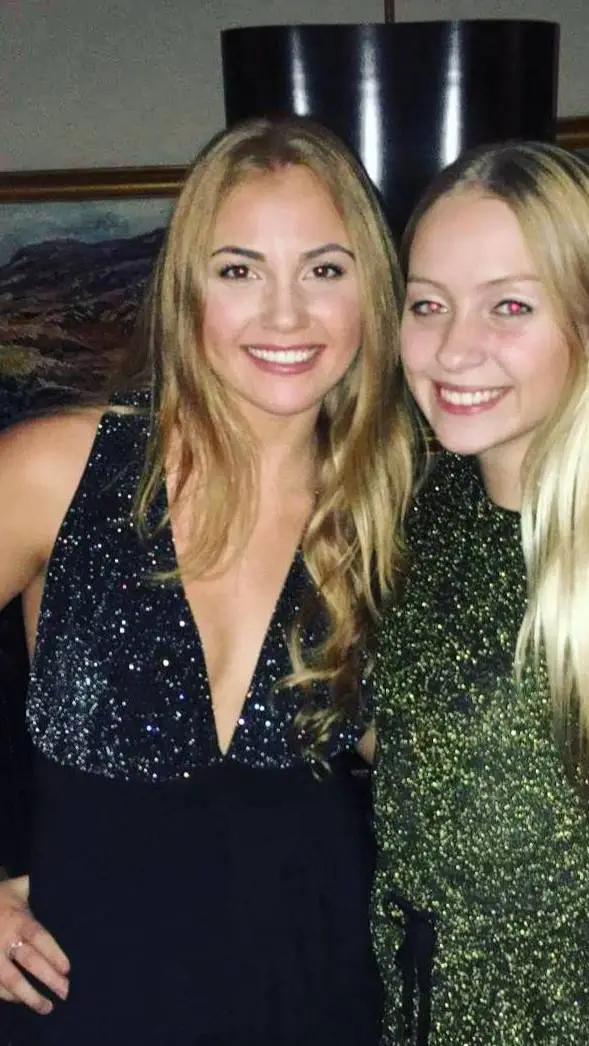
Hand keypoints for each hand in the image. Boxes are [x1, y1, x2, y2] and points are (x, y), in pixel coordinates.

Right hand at [0, 876, 69, 1013]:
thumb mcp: (17, 888)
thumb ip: (36, 887)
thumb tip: (64, 879)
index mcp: (17, 919)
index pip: (38, 937)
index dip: (53, 952)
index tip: (67, 969)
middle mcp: (4, 938)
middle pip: (28, 961)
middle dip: (48, 978)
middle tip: (65, 992)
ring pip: (10, 980)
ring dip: (29, 996)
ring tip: (47, 1007)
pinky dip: (7, 997)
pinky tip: (21, 1002)